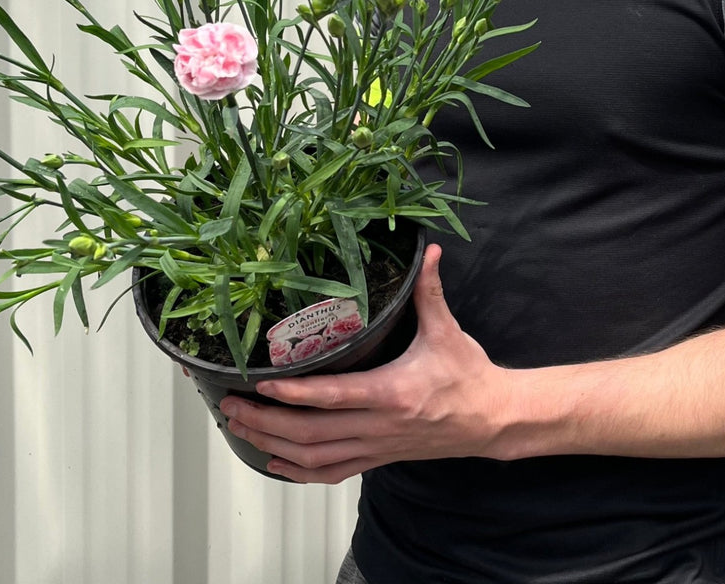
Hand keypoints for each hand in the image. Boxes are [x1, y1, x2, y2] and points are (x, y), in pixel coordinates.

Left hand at [218, 244, 512, 483]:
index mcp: (392, 392)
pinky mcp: (378, 458)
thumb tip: (430, 251)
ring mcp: (376, 446)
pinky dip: (299, 471)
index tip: (263, 386)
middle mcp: (379, 425)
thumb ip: (430, 291)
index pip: (335, 397)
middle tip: (232, 407)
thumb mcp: (447, 330)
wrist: (491, 420)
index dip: (296, 395)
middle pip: (312, 433)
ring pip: (315, 456)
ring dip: (273, 444)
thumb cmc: (467, 375)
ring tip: (240, 427)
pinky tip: (274, 462)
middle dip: (267, 422)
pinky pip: (332, 472)